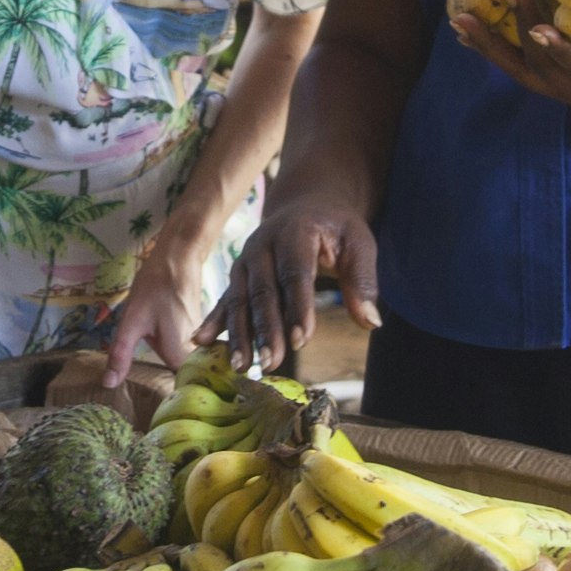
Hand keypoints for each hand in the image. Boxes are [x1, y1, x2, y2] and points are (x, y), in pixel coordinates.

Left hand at [99, 235, 220, 400]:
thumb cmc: (155, 288)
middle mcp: (196, 353)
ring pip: (192, 370)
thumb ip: (120, 355)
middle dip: (175, 397)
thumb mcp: (131, 323)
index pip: (182, 393)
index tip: (158, 422)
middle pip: (188, 383)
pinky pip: (192, 357)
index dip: (171, 407)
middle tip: (153, 415)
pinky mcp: (198, 335)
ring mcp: (200, 344)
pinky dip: (181, 364)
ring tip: (160, 398)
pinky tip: (168, 369)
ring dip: (179, 381)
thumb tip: (108, 384)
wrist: (178, 259)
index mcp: (180, 356)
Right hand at [225, 199, 382, 364]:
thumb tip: (371, 323)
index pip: (296, 274)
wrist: (306, 205)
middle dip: (266, 329)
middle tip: (271, 361)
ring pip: (241, 300)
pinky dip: (214, 322)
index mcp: (295, 233)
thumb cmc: (337, 228)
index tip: (301, 340)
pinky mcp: (238, 275)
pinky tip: (200, 342)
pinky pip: (225, 300)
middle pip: (264, 292)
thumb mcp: (359, 244)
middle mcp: (263, 245)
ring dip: (239, 334)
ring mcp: (246, 261)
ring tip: (242, 365)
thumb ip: (362, 281)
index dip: (298, 308)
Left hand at [441, 0, 570, 124]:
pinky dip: (492, 45)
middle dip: (523, 28)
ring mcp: (564, 86)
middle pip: (543, 65)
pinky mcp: (555, 74)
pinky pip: (517, 62)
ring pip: (521, 67)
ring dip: (491, 43)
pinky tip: (468, 27)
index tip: (542, 31)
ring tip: (463, 18)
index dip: (563, 52)